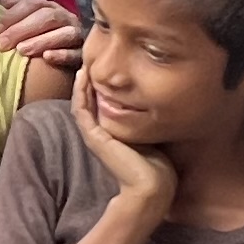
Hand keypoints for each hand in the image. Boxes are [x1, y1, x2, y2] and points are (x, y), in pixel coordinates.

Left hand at [0, 0, 86, 67]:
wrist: (69, 61)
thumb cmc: (42, 40)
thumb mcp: (28, 23)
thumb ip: (17, 10)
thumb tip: (4, 0)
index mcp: (49, 8)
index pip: (32, 3)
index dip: (12, 14)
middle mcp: (65, 18)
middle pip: (46, 16)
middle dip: (22, 29)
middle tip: (1, 44)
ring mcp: (77, 35)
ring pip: (63, 33)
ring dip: (41, 40)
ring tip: (21, 50)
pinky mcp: (84, 54)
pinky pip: (77, 53)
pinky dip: (62, 54)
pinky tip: (47, 58)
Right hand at [69, 59, 173, 215]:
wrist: (152, 187)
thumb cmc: (159, 167)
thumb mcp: (154, 135)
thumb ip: (150, 119)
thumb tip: (162, 98)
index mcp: (114, 132)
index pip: (103, 102)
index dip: (103, 83)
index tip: (109, 65)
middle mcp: (102, 132)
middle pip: (91, 99)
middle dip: (92, 78)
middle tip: (93, 56)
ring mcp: (95, 134)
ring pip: (82, 101)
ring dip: (83, 81)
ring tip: (85, 61)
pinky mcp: (94, 136)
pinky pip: (81, 108)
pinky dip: (80, 91)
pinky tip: (84, 75)